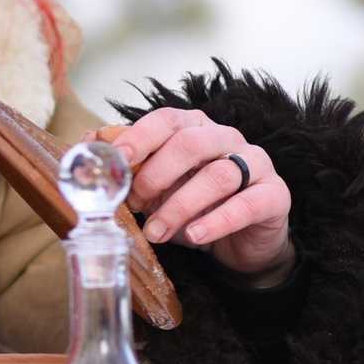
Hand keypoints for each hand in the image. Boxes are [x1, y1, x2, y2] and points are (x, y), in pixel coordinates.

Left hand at [97, 109, 295, 283]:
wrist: (241, 243)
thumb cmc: (195, 207)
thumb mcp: (156, 187)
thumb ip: (129, 166)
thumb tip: (87, 144)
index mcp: (195, 128)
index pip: (167, 120)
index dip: (139, 138)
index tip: (116, 162)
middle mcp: (227, 139)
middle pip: (190, 144)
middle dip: (155, 175)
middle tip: (133, 204)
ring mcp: (256, 164)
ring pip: (218, 175)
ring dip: (179, 206)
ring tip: (156, 232)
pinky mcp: (275, 195)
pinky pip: (246, 204)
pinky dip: (217, 221)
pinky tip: (195, 236)